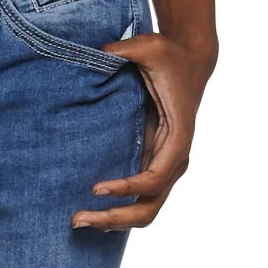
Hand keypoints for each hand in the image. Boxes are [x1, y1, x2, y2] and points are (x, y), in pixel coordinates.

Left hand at [71, 33, 215, 231]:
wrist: (189, 59)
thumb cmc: (170, 55)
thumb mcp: (148, 46)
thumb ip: (121, 49)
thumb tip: (93, 53)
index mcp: (178, 136)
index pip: (155, 178)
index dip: (127, 188)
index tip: (95, 188)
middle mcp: (176, 157)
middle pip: (150, 205)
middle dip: (116, 217)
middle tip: (77, 219)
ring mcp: (166, 164)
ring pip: (147, 209)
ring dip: (116, 221)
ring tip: (80, 221)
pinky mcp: (155, 162)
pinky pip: (141, 197)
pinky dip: (120, 209)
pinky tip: (92, 210)